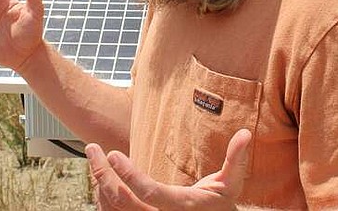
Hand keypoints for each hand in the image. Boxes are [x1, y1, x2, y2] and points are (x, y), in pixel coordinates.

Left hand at [86, 128, 251, 209]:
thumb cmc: (221, 206)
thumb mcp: (231, 183)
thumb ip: (235, 159)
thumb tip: (246, 133)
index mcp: (184, 207)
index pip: (149, 193)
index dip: (128, 175)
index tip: (113, 154)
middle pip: (123, 203)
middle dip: (103, 175)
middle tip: (92, 149)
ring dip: (100, 185)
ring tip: (93, 159)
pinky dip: (104, 199)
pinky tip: (102, 179)